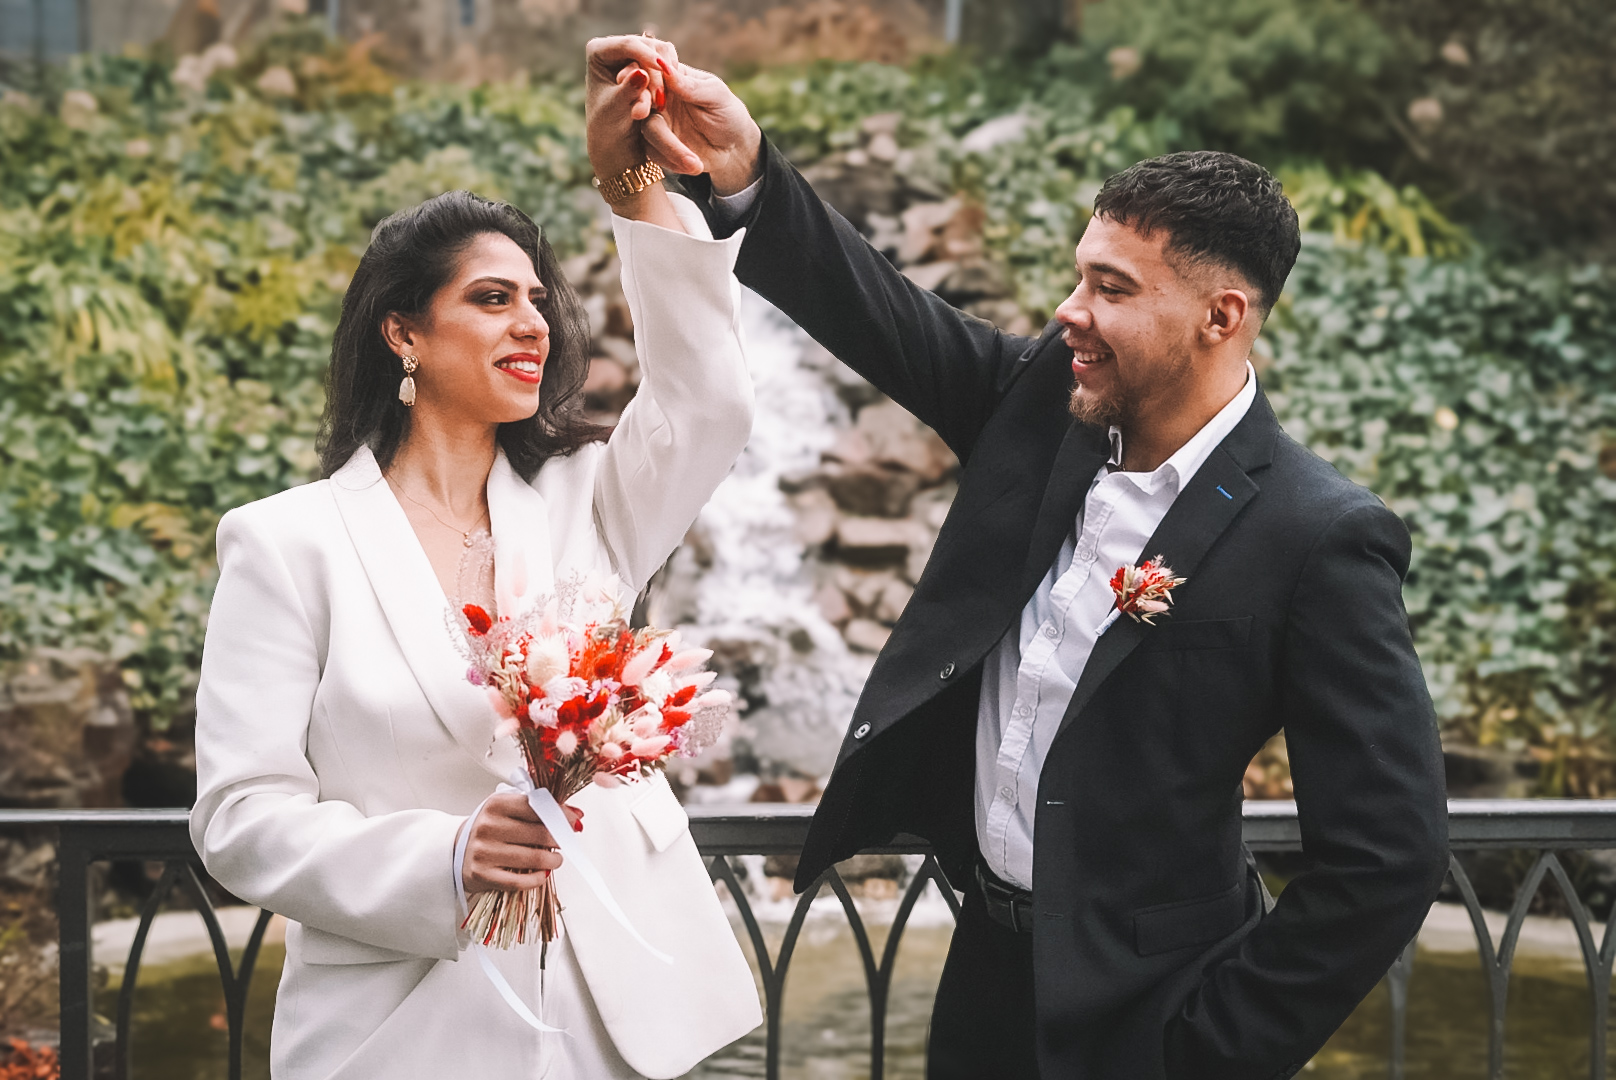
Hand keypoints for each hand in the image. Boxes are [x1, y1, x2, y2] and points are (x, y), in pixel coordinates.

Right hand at [460, 792, 583, 894]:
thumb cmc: (490, 828)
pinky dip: (538, 878)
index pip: (537, 806)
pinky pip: (520, 881)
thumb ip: (540, 808)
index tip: (573, 821)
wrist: (456, 850)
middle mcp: (488, 826)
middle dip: (560, 839)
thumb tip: (577, 815)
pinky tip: (542, 873)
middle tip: (564, 841)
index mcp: (496, 804)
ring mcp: (484, 852)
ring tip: (555, 858)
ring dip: (554, 860)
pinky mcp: (482, 875)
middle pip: (540, 834)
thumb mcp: (509, 810)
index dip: (561, 814)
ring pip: (534, 858)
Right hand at [584, 35, 761, 193]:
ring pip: (648, 131)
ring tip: (694, 162)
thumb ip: (691, 85)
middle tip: (642, 114)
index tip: (647, 87)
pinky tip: (693, 166)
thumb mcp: (715, 95)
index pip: (648, 70)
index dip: (641, 76)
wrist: (734, 147)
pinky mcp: (656, 146)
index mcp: (671, 78)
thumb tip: (665, 67)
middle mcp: (658, 99)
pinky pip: (654, 154)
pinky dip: (673, 161)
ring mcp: (656, 123)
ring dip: (669, 147)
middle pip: (639, 99)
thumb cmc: (728, 113)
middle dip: (640, 107)